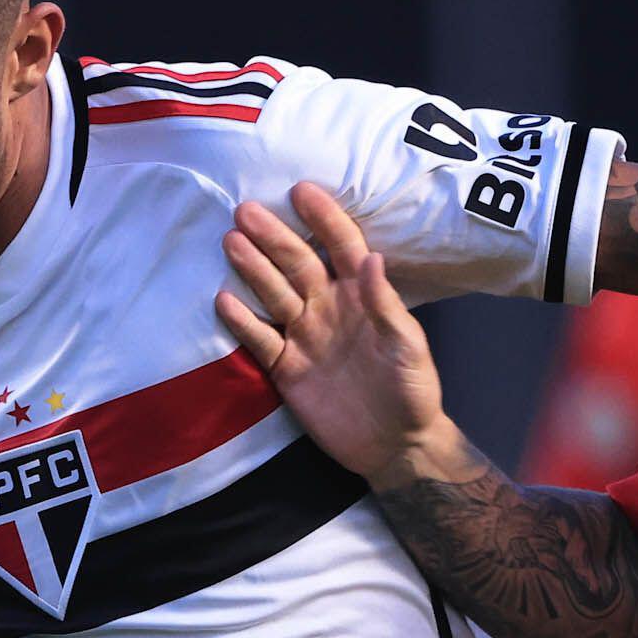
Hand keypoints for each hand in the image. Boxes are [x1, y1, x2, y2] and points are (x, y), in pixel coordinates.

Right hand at [217, 182, 459, 485]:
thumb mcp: (408, 348)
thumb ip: (387, 305)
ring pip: (274, 294)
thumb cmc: (413, 391)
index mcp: (362, 296)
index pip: (342, 246)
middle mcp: (329, 307)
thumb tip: (372, 259)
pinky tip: (224, 299)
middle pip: (297, 264)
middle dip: (274, 237)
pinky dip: (242, 322)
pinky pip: (260, 340)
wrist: (395, 446)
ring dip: (253, 269)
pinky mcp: (287, 368)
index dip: (323, 218)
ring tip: (231, 242)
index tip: (301, 191)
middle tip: (246, 210)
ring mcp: (305, 336)